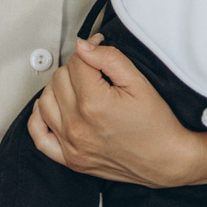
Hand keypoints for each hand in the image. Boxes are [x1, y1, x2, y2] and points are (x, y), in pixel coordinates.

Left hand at [28, 34, 206, 187]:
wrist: (167, 160)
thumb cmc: (158, 125)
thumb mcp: (139, 83)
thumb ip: (109, 59)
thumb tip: (83, 46)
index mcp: (94, 103)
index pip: (76, 62)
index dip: (89, 50)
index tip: (99, 49)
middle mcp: (78, 125)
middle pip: (59, 79)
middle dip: (76, 69)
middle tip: (94, 70)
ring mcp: (71, 145)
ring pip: (45, 101)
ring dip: (58, 89)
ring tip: (77, 86)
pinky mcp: (71, 159)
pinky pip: (39, 136)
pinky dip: (39, 118)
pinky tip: (49, 108)